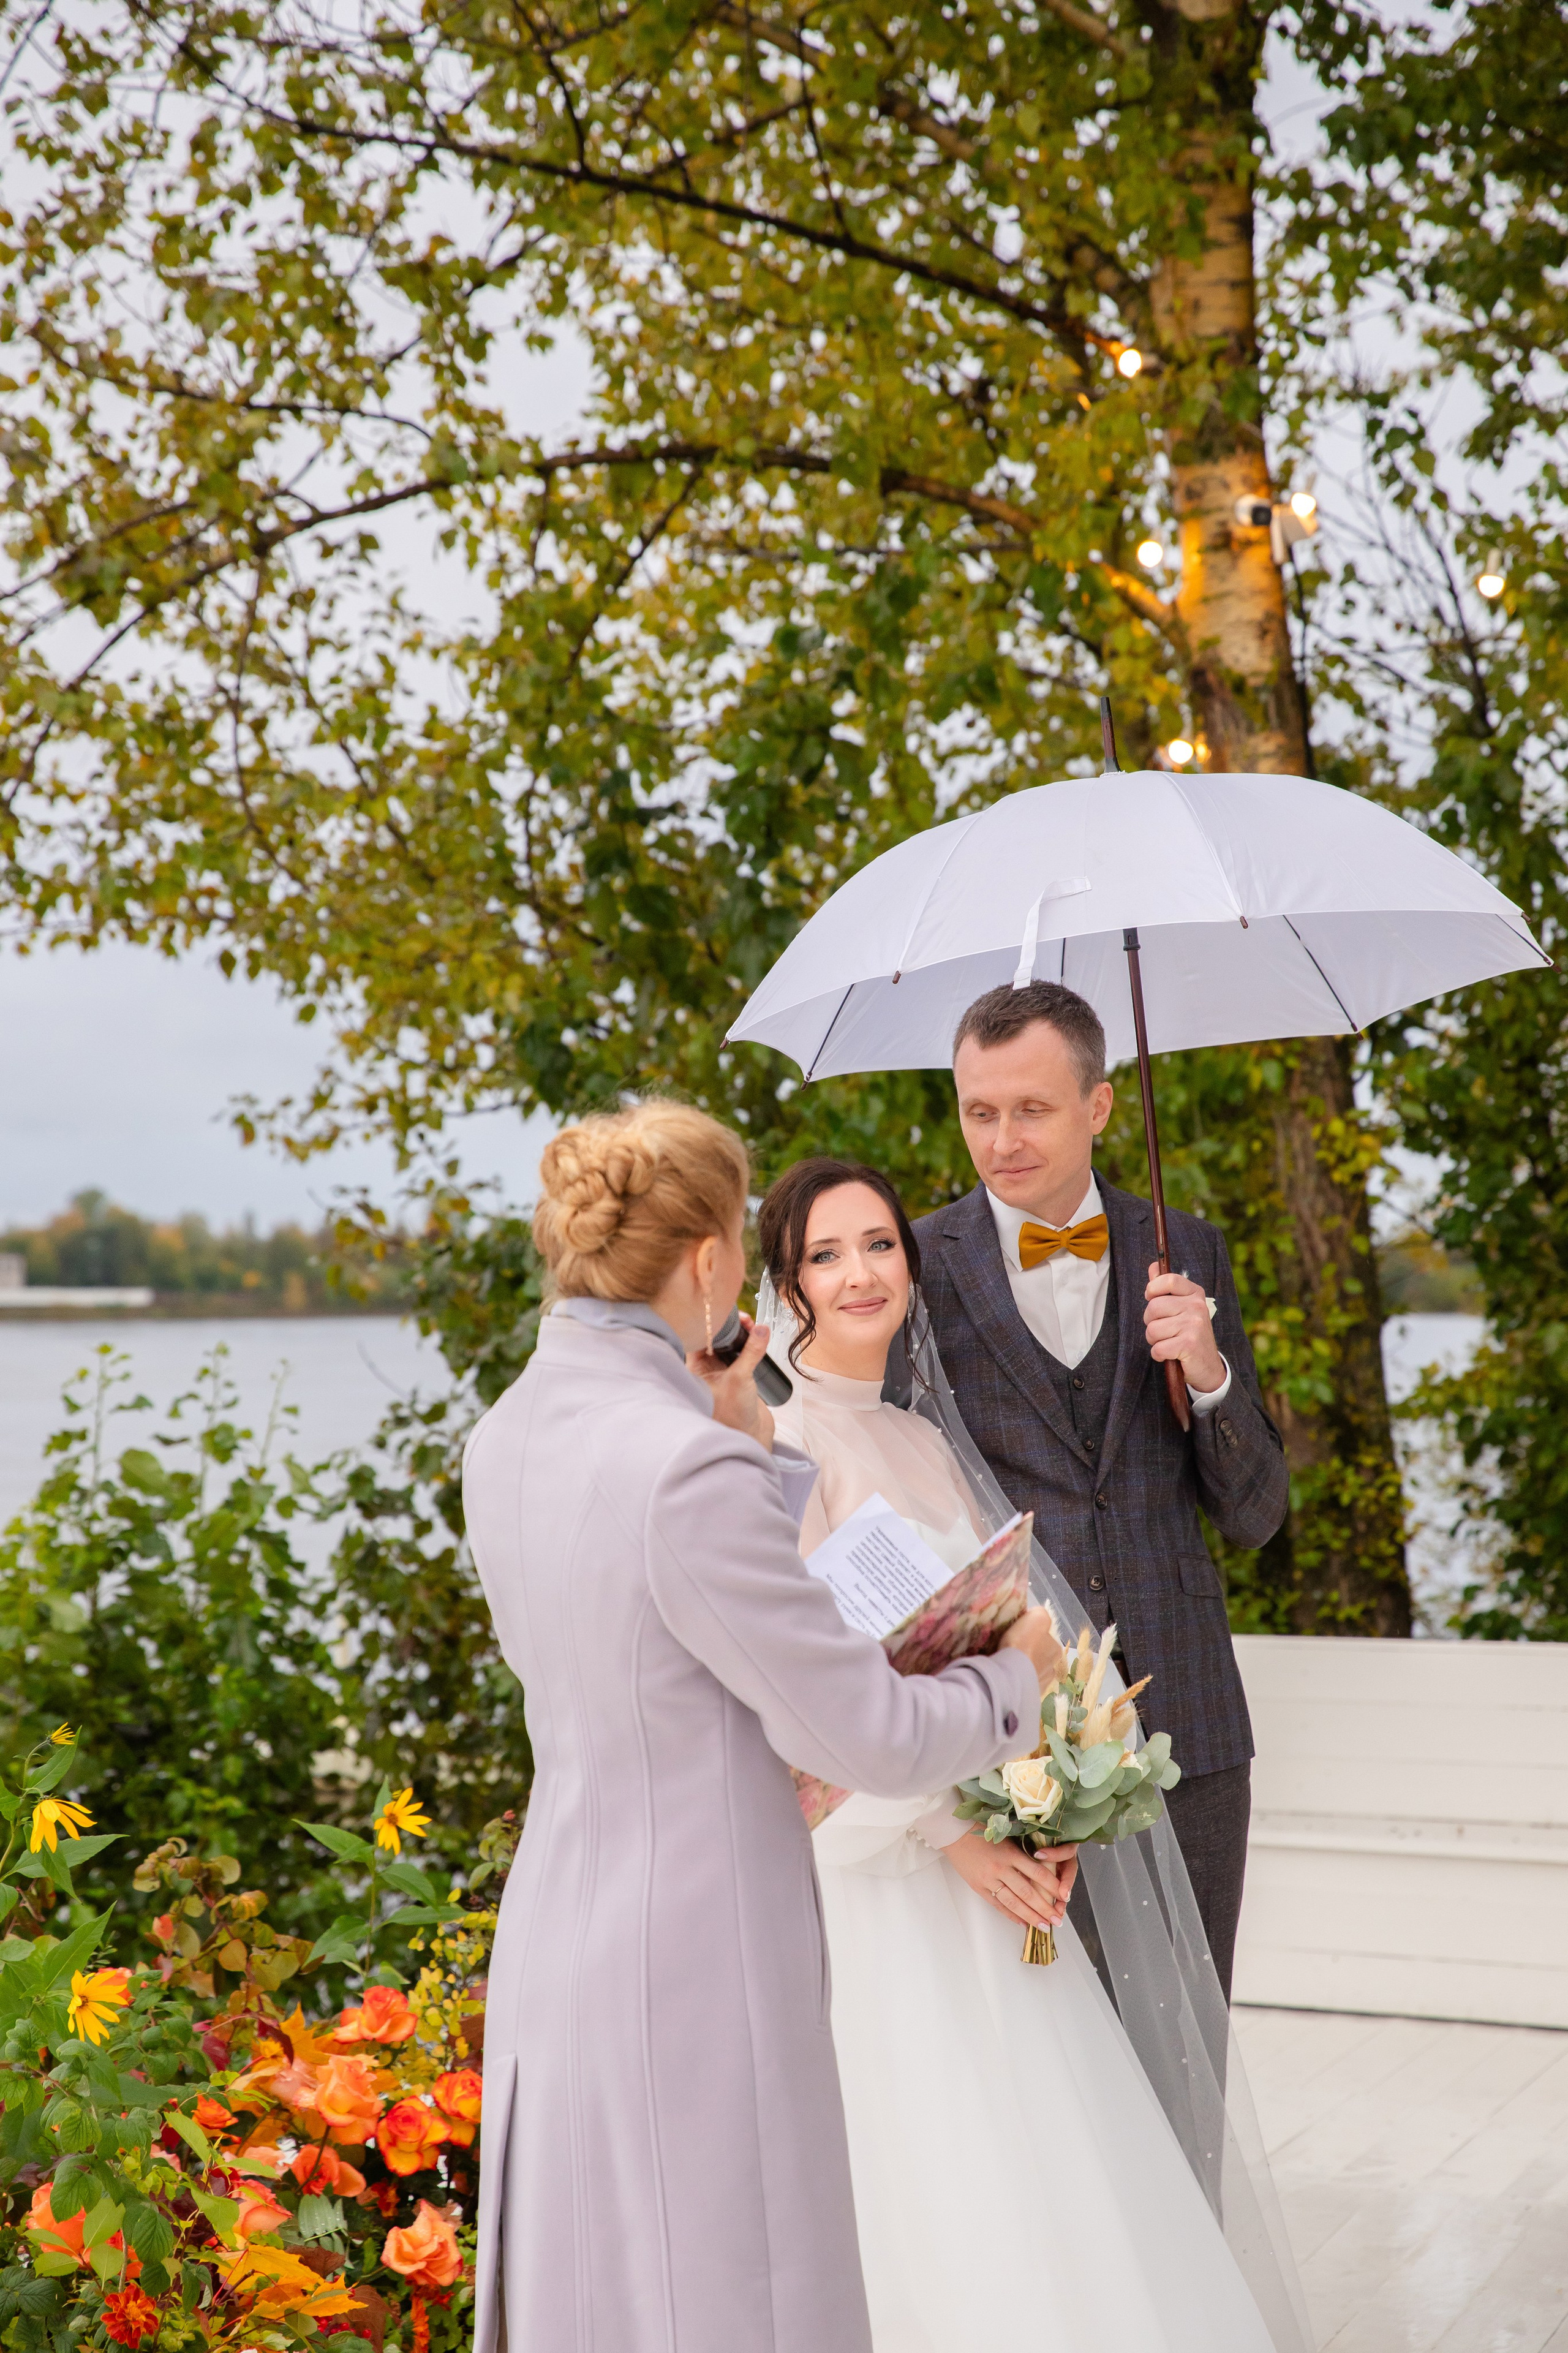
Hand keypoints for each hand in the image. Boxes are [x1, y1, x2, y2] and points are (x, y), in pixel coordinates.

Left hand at [689, 1314, 775, 1450]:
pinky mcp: (737, 1375)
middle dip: (730, 1326)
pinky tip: (758, 1338)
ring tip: (754, 1327)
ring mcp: (721, 1372)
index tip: (728, 1313)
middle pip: (715, 1338)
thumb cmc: (732, 1416)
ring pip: (729, 1344)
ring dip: (741, 1335)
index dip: (713, 1323)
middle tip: (746, 1320)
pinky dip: (749, 1344)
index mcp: (695, 1370)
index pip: (699, 1337)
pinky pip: (741, 1353)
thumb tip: (761, 1329)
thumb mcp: (741, 1379)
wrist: (749, 1437)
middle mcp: (705, 1369)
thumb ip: (751, 1352)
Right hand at [944, 1833, 1078, 1929]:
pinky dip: (1011, 1915)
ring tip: (1044, 1926)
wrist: (955, 1833)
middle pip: (1028, 1892)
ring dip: (1030, 1917)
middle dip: (1045, 1908)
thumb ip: (1022, 1854)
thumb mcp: (1006, 1837)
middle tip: (1058, 1920)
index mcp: (1011, 1853)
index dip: (1052, 1886)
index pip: (1037, 1872)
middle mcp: (1001, 1868)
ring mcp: (989, 1880)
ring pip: (1014, 1903)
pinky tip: (1022, 1923)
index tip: (1063, 1896)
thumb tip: (1042, 1871)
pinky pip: (998, 1905)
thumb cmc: (982, 1831)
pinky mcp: (979, 1887)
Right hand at [1000, 1605, 1065, 1693]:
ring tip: (1008, 1665)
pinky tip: (1007, 1676)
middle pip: (1040, 1657)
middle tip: (1012, 1650)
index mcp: (1055, 1649)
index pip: (1045, 1639)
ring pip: (1031, 1673)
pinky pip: (1022, 1685)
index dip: (1032, 1635)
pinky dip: (1016, 1681)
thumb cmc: (1023, 1643)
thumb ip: (1040, 1615)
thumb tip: (1036, 1617)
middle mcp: (1052, 1668)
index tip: (1018, 1635)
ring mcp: (1040, 1685)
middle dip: (1029, 1654)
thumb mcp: (1037, 1617)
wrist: (1010, 1675)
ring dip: (1023, 1669)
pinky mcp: (1028, 1696)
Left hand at [1144, 1264, 1224, 1393]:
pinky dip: (1159, 1355)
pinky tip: (1170, 1355)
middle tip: (1164, 1331)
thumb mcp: (1182, 1309)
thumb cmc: (1190, 1335)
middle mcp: (1197, 1306)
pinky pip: (1158, 1348)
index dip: (1153, 1289)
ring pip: (1152, 1329)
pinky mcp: (1190, 1344)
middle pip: (1153, 1307)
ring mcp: (1194, 1325)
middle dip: (1151, 1323)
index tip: (1151, 1299)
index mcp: (1195, 1294)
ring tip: (1169, 1343)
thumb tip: (1153, 1266)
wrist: (1209, 1367)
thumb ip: (1165, 1288)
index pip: (1168, 1280)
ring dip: (1155, 1341)